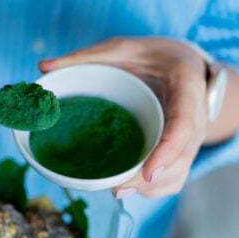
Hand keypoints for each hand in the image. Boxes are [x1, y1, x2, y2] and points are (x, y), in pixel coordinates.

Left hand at [39, 38, 207, 197]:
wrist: (182, 63)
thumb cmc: (151, 55)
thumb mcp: (121, 48)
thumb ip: (85, 57)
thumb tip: (42, 66)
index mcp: (185, 88)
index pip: (184, 125)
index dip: (167, 151)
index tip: (148, 173)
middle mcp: (195, 118)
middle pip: (181, 158)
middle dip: (150, 180)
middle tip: (116, 189)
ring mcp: (192, 138)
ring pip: (178, 174)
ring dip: (150, 189)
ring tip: (117, 189)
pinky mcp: (183, 151)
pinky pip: (174, 177)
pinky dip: (153, 188)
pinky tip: (127, 187)